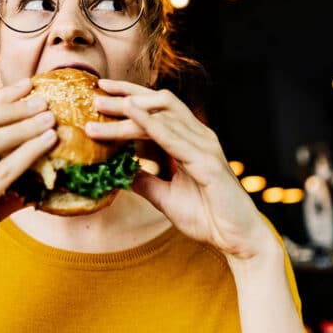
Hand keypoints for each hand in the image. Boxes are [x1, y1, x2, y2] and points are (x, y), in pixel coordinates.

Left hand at [86, 79, 271, 260]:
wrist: (237, 239)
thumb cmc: (208, 217)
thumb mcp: (165, 197)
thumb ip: (145, 181)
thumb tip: (120, 172)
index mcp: (191, 141)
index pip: (158, 109)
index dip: (130, 97)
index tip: (101, 93)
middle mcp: (199, 137)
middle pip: (160, 102)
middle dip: (126, 94)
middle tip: (95, 94)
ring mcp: (204, 146)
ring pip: (162, 116)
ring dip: (129, 110)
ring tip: (102, 107)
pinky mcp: (206, 162)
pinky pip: (173, 137)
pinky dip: (150, 123)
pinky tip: (131, 114)